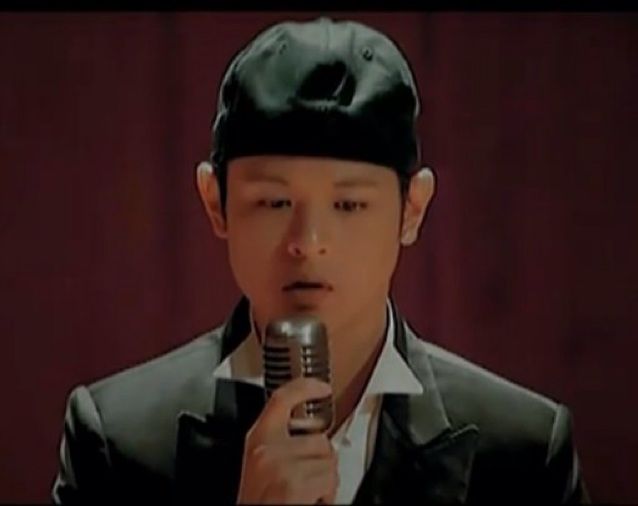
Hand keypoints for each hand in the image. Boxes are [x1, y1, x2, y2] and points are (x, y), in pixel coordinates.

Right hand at [236, 377, 338, 503]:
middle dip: (321, 461)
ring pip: (329, 460)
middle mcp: (267, 448)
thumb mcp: (261, 465)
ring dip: (325, 480)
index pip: (282, 399)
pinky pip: (329, 479)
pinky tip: (309, 501)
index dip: (305, 386)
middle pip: (318, 437)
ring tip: (305, 494)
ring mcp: (282, 464)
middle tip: (305, 482)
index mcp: (257, 440)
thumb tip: (312, 438)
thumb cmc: (259, 501)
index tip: (321, 386)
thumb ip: (280, 444)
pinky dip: (327, 495)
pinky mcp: (294, 482)